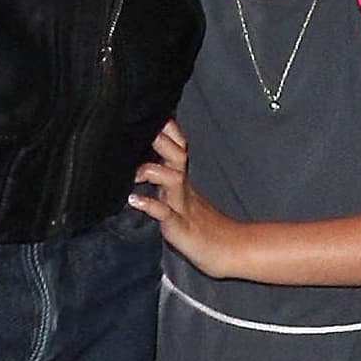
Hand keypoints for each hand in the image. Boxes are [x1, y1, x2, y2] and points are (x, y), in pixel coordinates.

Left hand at [130, 120, 236, 277]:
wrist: (227, 250)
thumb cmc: (201, 222)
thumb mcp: (180, 194)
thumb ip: (166, 174)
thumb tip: (145, 157)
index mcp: (181, 176)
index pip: (176, 144)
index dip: (165, 128)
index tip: (147, 111)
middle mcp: (182, 186)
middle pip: (176, 154)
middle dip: (160, 139)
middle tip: (138, 127)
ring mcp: (182, 204)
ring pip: (173, 179)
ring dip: (153, 171)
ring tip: (134, 172)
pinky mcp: (179, 226)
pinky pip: (165, 213)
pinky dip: (150, 205)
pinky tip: (134, 200)